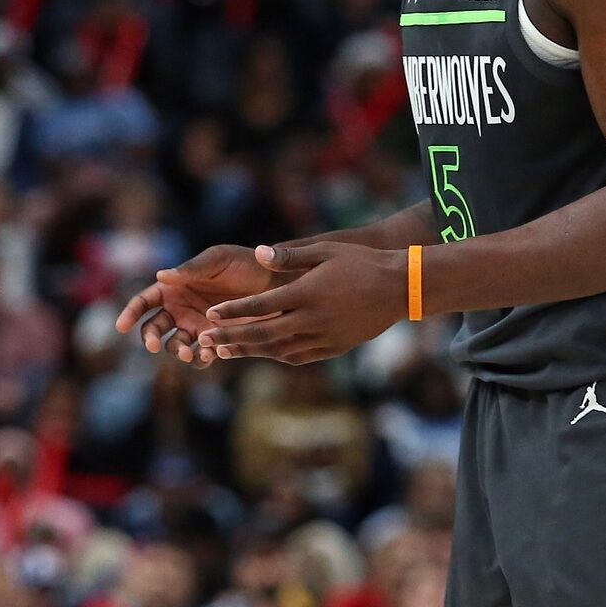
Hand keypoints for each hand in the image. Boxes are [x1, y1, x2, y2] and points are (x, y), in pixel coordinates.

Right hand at [117, 245, 281, 365]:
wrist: (275, 280)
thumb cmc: (243, 263)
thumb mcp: (217, 259)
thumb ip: (190, 269)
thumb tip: (161, 275)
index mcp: (173, 287)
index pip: (144, 302)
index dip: (130, 314)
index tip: (121, 327)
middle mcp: (180, 309)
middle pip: (154, 328)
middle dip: (150, 339)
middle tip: (154, 346)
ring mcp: (196, 326)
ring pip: (175, 346)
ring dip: (177, 352)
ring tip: (189, 353)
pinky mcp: (216, 340)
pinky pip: (202, 355)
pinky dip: (201, 359)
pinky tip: (209, 356)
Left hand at [201, 242, 405, 364]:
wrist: (400, 288)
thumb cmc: (361, 262)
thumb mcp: (326, 250)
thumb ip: (290, 255)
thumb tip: (257, 253)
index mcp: (307, 293)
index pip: (260, 305)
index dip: (233, 312)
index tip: (211, 315)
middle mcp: (312, 319)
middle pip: (263, 333)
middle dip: (231, 337)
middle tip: (205, 339)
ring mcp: (324, 337)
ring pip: (278, 350)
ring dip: (249, 351)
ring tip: (224, 351)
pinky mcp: (334, 347)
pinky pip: (299, 356)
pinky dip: (276, 355)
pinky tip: (262, 352)